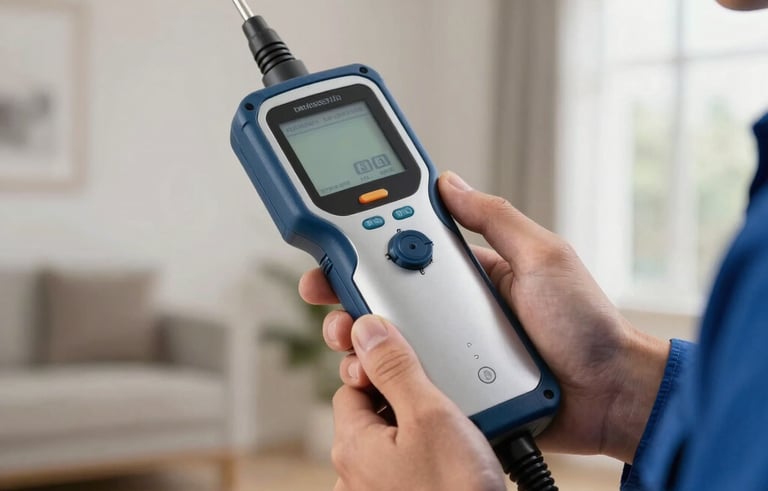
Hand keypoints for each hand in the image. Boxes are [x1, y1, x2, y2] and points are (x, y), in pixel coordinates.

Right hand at [300, 171, 668, 463]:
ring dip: (357, 337)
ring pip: (388, 341)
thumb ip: (495, 218)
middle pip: (386, 297)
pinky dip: (380, 379)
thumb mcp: (542, 255)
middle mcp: (454, 311)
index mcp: (472, 274)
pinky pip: (408, 381)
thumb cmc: (585, 323)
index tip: (336, 244)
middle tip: (323, 292)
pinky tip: (365, 377)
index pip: (408, 252)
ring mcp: (452, 352)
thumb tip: (449, 181)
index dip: (368, 247)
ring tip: (344, 338)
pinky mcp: (454, 389)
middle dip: (347, 292)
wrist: (609, 394)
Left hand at [329, 315, 504, 490]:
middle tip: (440, 398)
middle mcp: (356, 475)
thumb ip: (396, 368)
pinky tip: (457, 457)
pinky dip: (427, 456)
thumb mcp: (430, 415)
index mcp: (352, 445)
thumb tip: (365, 329)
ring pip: (392, 442)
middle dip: (402, 398)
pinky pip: (408, 468)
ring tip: (456, 430)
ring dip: (418, 428)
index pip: (351, 383)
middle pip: (371, 413)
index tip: (408, 359)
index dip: (379, 365)